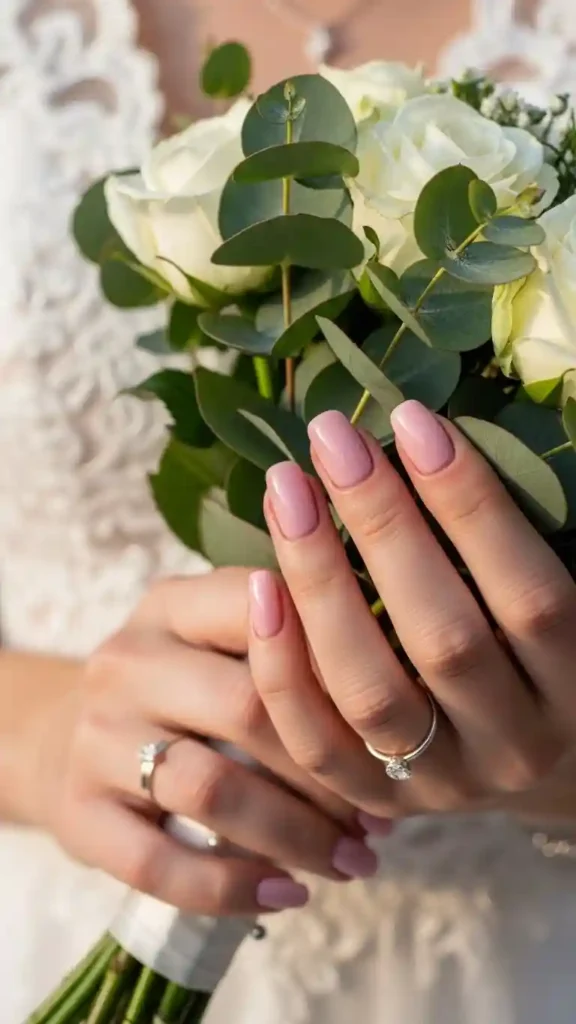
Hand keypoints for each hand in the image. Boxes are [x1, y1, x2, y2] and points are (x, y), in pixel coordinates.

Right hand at [33, 569, 377, 916]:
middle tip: (383, 814)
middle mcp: (126, 661)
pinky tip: (286, 893)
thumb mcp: (217, 639)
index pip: (264, 617)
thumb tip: (408, 677)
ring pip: (212, 791)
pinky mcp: (77, 813)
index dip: (337, 670)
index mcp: (171, 605)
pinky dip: (232, 888)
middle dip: (328, 771)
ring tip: (353, 860)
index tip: (395, 718)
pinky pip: (159, 864)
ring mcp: (95, 737)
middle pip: (246, 710)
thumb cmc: (181, 687)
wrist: (66, 737)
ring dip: (296, 835)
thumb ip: (291, 640)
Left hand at [247, 402, 575, 824]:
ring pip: (369, 690)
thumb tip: (426, 438)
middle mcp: (514, 744)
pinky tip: (260, 584)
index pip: (530, 596)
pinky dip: (282, 665)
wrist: (534, 760)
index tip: (412, 418)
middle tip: (333, 437)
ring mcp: (440, 782)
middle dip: (382, 525)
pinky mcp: (374, 798)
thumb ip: (507, 550)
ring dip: (320, 581)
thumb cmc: (537, 653)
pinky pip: (314, 741)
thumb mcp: (555, 604)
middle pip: (443, 637)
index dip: (472, 505)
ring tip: (287, 489)